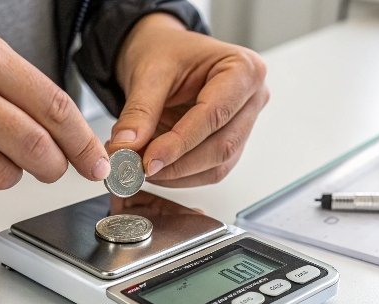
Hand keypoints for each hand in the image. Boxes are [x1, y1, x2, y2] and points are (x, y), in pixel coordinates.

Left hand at [109, 13, 268, 186]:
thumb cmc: (164, 52)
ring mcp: (245, 124)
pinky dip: (179, 176)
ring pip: (217, 166)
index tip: (148, 160)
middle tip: (138, 169)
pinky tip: (155, 169)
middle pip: (222, 146)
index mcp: (243, 69)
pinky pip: (209, 171)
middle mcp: (252, 98)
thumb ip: (139, 112)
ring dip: (177, 175)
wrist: (161, 53)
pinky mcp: (230, 143)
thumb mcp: (148, 74)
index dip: (180, 143)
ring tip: (140, 168)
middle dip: (177, 164)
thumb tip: (126, 148)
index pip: (215, 114)